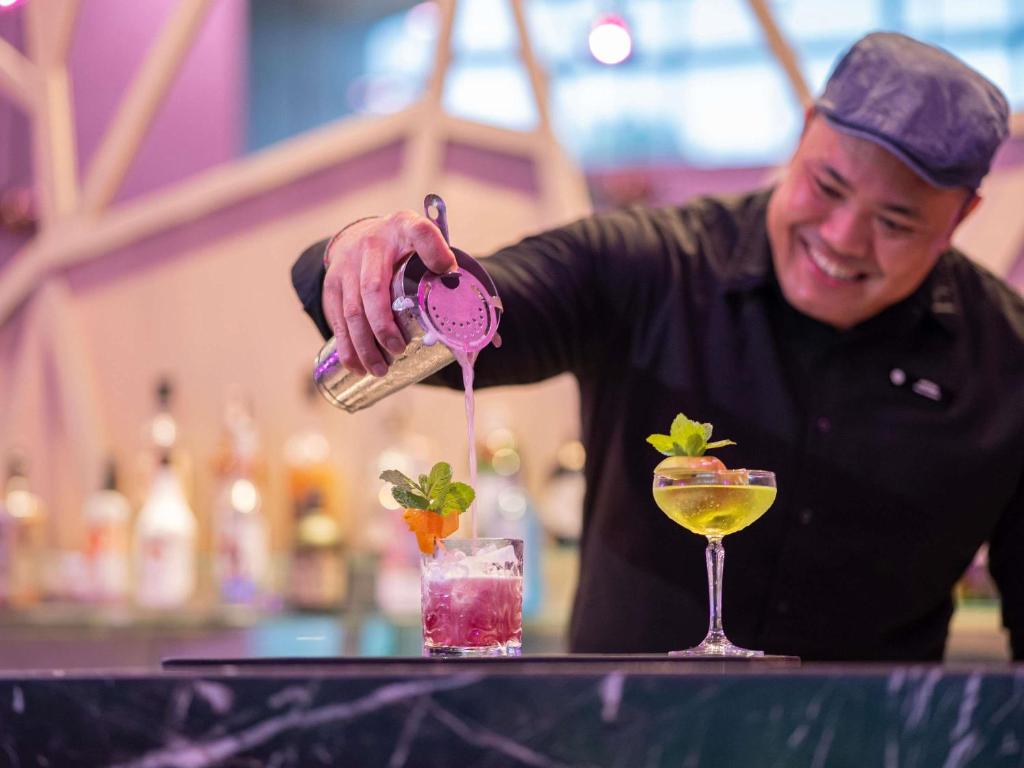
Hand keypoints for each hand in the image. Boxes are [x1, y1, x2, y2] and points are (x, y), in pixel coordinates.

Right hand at [321, 211, 456, 376]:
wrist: (362, 235)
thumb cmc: (404, 249)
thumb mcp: (426, 246)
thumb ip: (445, 270)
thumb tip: (472, 313)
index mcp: (404, 229)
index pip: (421, 233)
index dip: (434, 250)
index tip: (448, 270)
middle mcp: (371, 244)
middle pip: (374, 288)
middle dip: (384, 325)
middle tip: (398, 350)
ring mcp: (347, 265)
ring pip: (352, 310)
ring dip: (364, 345)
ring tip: (380, 370)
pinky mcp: (332, 284)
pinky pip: (337, 319)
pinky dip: (347, 347)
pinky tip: (357, 367)